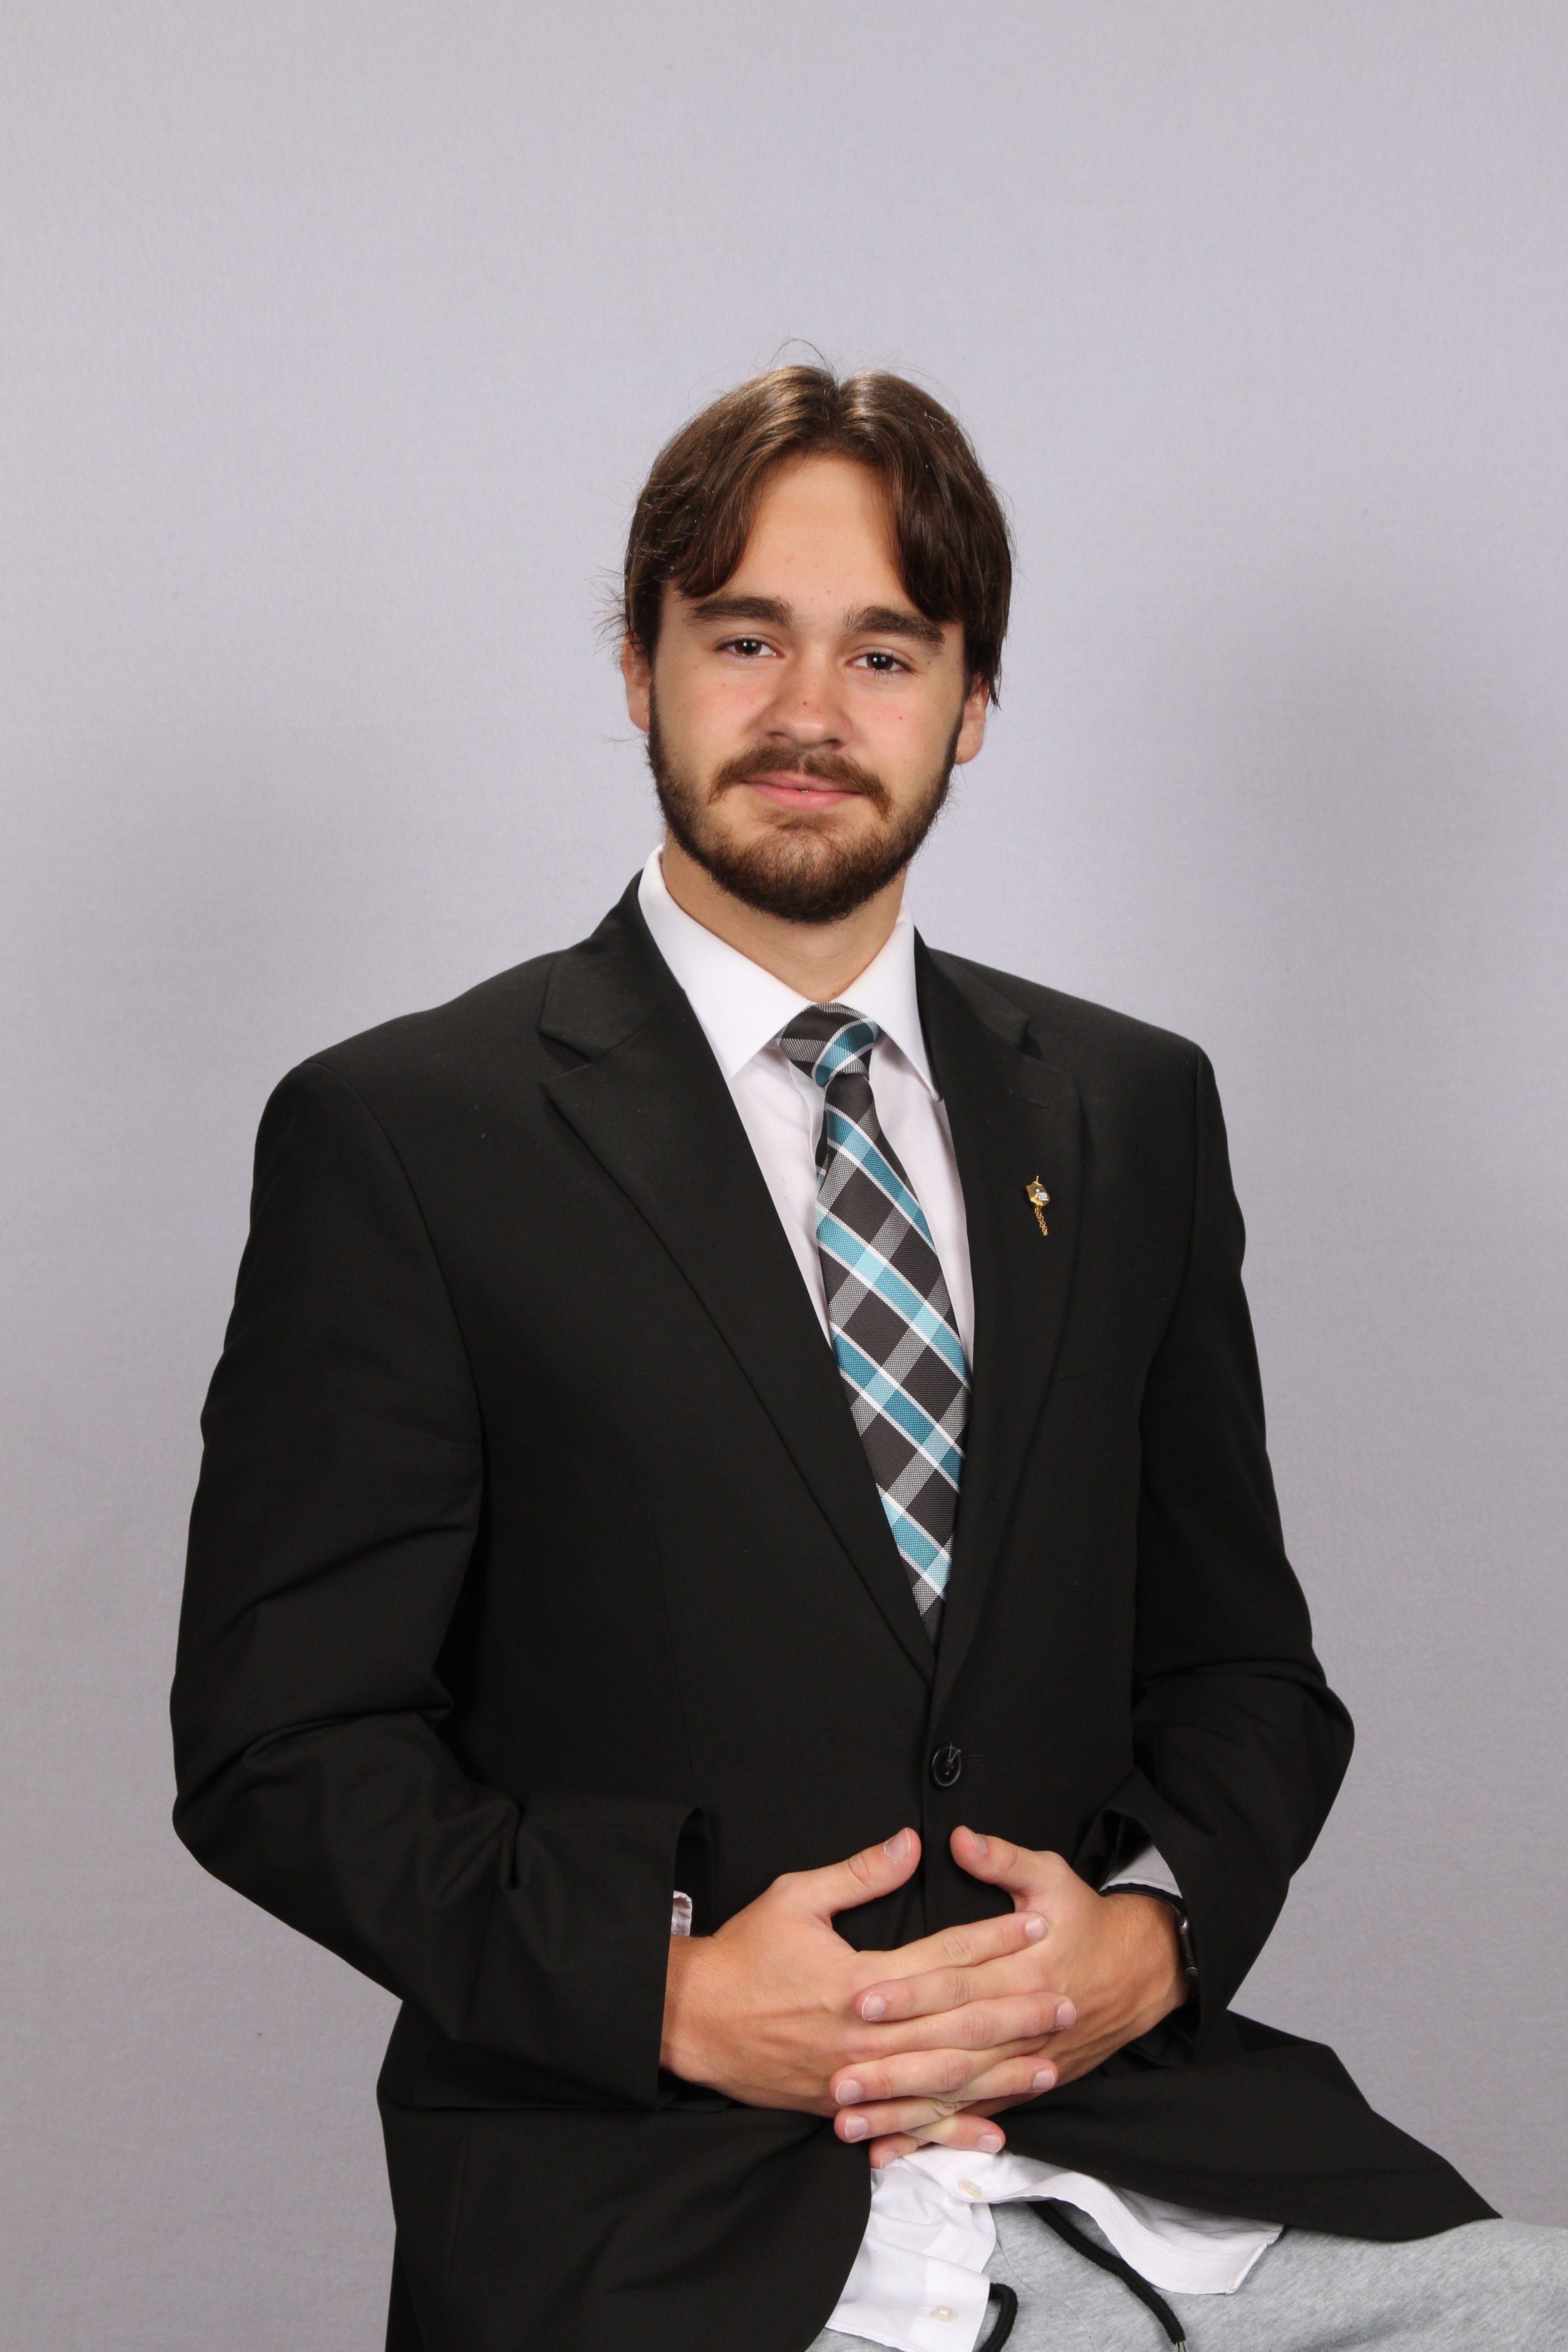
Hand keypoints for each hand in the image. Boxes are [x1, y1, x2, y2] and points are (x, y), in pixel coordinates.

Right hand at [660, 1828, 1067, 2121]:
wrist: (692, 2021)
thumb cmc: (742, 1956)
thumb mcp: (795, 1897)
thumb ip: (859, 1874)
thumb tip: (911, 1844)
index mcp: (858, 1978)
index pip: (942, 1956)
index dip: (993, 1939)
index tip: (1036, 1924)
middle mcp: (865, 2033)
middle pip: (955, 2022)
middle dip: (1016, 2011)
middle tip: (1067, 2001)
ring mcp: (856, 2077)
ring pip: (942, 2078)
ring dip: (999, 2072)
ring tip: (1047, 2063)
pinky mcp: (844, 2106)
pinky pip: (908, 2123)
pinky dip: (951, 2130)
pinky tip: (991, 2130)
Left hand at [837, 1827, 1186, 2166]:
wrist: (1140, 1971)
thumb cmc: (1086, 1920)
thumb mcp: (1052, 1876)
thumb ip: (1003, 1859)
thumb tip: (958, 1838)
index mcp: (1023, 1968)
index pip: (956, 1982)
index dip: (909, 1992)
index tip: (860, 1999)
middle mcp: (1021, 2023)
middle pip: (949, 2047)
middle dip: (892, 2065)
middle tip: (838, 2077)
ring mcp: (1022, 2062)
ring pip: (953, 2094)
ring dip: (900, 2111)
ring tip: (847, 2122)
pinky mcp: (1020, 2085)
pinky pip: (968, 2116)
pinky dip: (928, 2137)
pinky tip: (887, 2153)